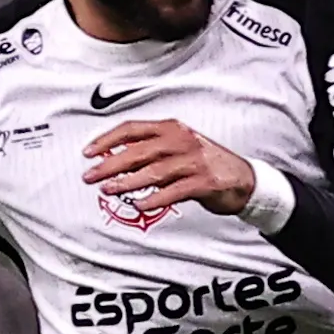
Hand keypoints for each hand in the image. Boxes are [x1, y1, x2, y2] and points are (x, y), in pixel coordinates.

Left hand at [83, 120, 255, 216]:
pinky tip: (139, 205)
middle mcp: (182, 141)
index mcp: (172, 128)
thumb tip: (116, 159)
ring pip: (153, 171)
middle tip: (91, 176)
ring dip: (127, 182)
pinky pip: (174, 191)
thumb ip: (151, 151)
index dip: (107, 140)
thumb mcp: (179, 148)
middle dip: (110, 164)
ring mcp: (194, 161)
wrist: (244, 179)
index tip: (89, 152)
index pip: (132, 129)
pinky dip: (155, 199)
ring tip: (109, 190)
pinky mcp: (204, 182)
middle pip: (138, 151)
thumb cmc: (206, 164)